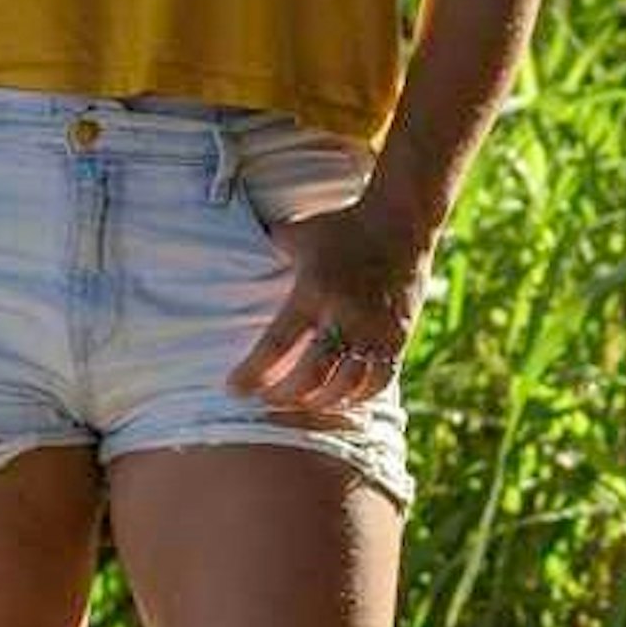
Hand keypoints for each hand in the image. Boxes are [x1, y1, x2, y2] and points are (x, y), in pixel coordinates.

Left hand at [230, 190, 431, 419]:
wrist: (402, 221)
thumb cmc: (340, 226)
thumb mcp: (295, 233)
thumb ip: (265, 249)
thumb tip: (223, 253)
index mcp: (314, 289)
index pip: (278, 344)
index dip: (254, 373)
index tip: (234, 389)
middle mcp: (346, 314)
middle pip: (312, 376)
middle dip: (283, 397)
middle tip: (264, 402)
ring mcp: (376, 329)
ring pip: (346, 386)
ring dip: (317, 404)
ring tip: (296, 405)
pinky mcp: (399, 338)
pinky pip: (377, 382)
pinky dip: (354, 398)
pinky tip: (334, 400)